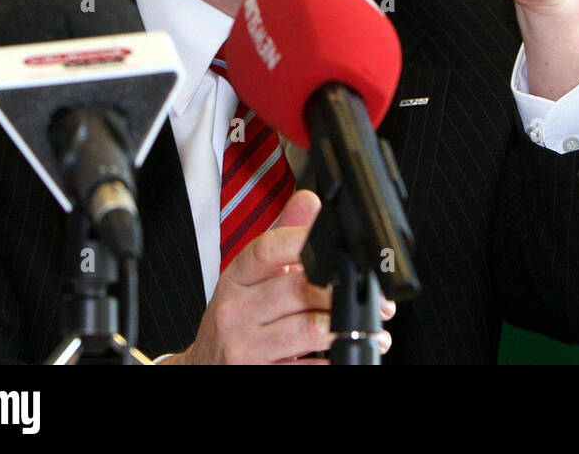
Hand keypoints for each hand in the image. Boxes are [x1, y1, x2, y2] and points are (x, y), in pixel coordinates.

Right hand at [160, 190, 395, 363]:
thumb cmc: (233, 319)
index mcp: (236, 278)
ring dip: (349, 327)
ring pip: (308, 329)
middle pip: (300, 289)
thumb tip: (311, 202)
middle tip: (378, 297)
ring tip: (375, 329)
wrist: (200, 371)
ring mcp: (245, 348)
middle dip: (345, 291)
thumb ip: (282, 239)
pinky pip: (307, 368)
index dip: (307, 240)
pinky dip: (334, 359)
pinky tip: (348, 352)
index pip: (269, 249)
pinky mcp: (259, 376)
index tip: (342, 246)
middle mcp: (236, 312)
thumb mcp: (248, 278)